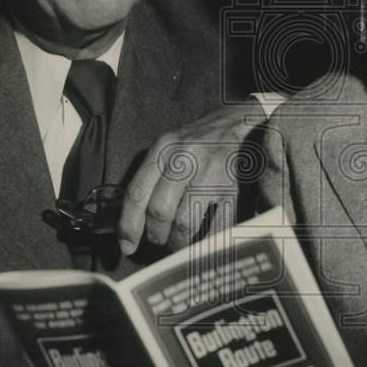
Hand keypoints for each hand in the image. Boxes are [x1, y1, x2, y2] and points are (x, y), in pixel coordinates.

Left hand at [117, 103, 267, 253]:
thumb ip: (152, 175)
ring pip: (184, 222)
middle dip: (156, 235)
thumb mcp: (170, 146)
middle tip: (160, 241)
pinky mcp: (233, 186)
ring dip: (179, 242)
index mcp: (164, 148)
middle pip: (159, 210)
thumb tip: (133, 218)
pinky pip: (216, 224)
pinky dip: (207, 241)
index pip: (137, 193)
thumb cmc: (201, 139)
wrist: (239, 120)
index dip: (129, 225)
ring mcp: (211, 172)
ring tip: (179, 243)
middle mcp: (185, 158)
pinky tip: (204, 244)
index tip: (127, 246)